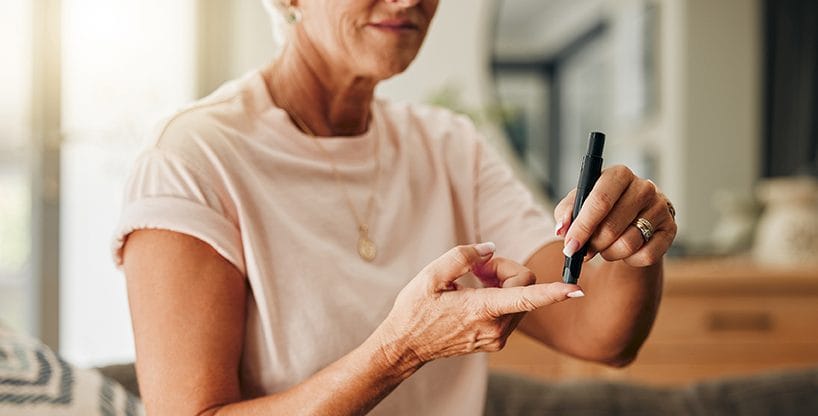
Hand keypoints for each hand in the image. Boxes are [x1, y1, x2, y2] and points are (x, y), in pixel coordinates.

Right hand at [374, 243, 580, 366]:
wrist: (406, 345)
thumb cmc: (416, 309)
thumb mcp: (431, 276)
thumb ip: (463, 257)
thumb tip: (490, 249)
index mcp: (481, 310)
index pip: (527, 298)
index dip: (553, 292)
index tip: (576, 289)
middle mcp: (495, 328)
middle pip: (524, 286)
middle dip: (505, 269)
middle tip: (477, 268)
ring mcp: (496, 337)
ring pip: (520, 297)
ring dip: (502, 282)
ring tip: (473, 282)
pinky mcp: (495, 341)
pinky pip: (511, 309)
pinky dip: (500, 295)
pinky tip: (475, 294)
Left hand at [554, 165, 676, 266]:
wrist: (633, 217)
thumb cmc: (602, 208)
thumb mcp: (579, 204)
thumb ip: (566, 213)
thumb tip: (562, 230)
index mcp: (619, 174)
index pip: (600, 201)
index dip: (582, 227)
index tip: (569, 246)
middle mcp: (644, 187)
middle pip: (612, 226)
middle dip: (593, 244)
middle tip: (584, 251)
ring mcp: (660, 208)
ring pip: (628, 244)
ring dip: (610, 253)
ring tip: (605, 248)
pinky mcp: (670, 229)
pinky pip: (646, 255)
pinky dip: (630, 260)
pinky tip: (625, 251)